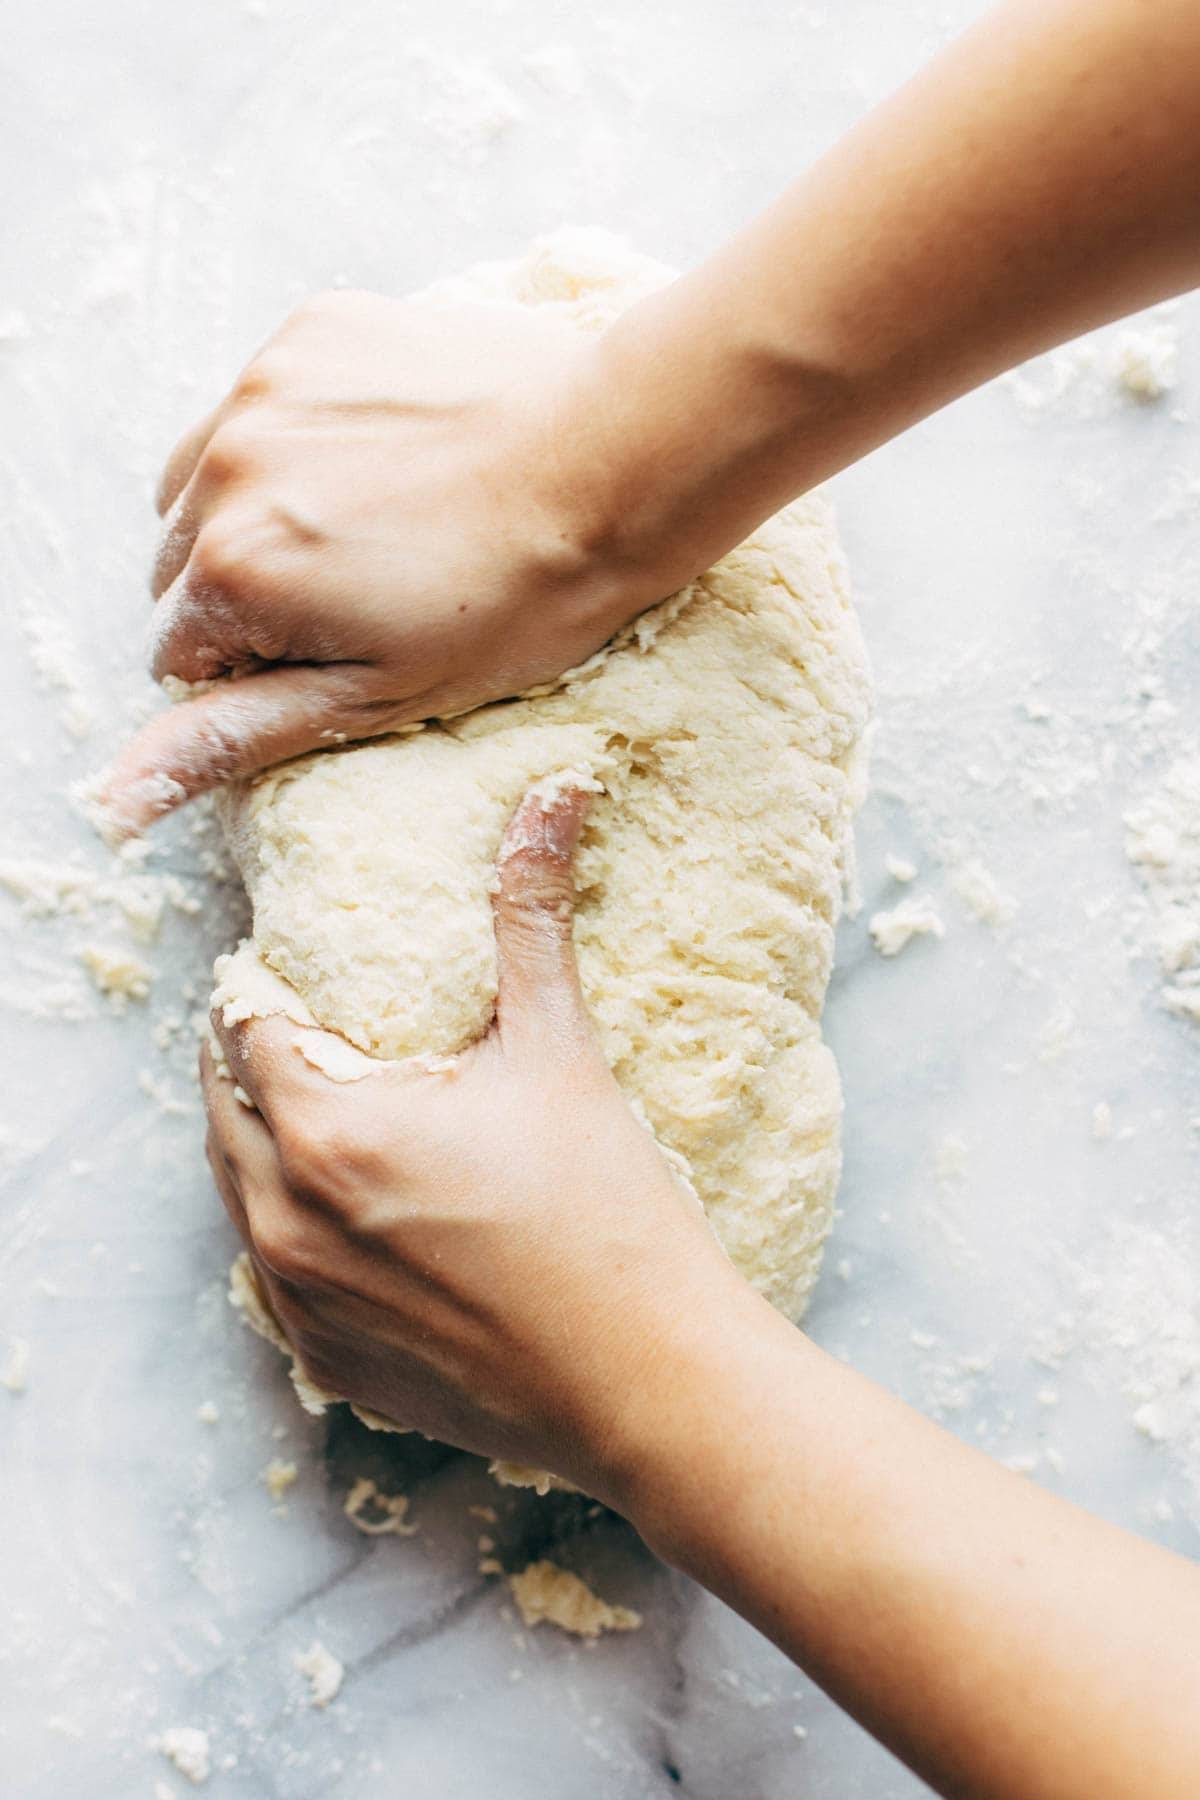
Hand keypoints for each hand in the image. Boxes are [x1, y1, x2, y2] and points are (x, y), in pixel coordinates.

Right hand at [100, 296, 652, 836]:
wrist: (618, 463)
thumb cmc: (516, 600)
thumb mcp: (376, 695)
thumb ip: (236, 734)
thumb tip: (114, 797)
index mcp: (233, 570)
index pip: (180, 651)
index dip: (258, 667)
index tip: (345, 648)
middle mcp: (225, 467)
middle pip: (180, 563)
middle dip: (249, 588)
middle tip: (367, 589)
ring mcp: (266, 386)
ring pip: (205, 478)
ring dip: (258, 508)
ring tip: (372, 524)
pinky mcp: (312, 330)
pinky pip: (262, 402)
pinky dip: (301, 436)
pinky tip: (389, 458)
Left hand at [201, 787, 734, 1497]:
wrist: (650, 1381)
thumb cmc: (608, 1214)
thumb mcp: (559, 1050)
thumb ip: (531, 914)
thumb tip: (553, 793)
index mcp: (326, 1131)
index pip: (243, 1028)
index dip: (262, 989)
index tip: (294, 973)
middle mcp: (285, 1221)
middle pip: (222, 1106)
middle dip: (253, 1062)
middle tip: (311, 1032)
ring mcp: (299, 1305)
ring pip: (236, 1193)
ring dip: (263, 1143)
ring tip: (332, 1113)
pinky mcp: (328, 1363)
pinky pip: (272, 1277)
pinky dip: (292, 1231)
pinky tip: (358, 1213)